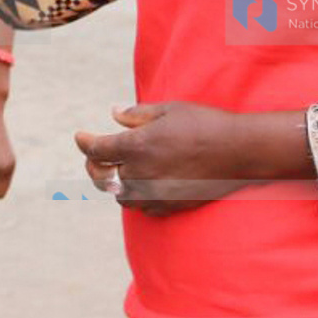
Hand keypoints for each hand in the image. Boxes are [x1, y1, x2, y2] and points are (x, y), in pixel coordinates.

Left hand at [74, 101, 274, 216]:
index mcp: (137, 145)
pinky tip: (141, 186)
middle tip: (94, 157)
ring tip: (118, 172)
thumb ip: (137, 113)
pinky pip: (142, 208)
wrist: (238, 151)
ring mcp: (155, 193)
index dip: (83, 142)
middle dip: (93, 166)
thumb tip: (113, 113)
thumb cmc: (204, 124)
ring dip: (115, 184)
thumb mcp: (169, 110)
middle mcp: (141, 172)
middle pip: (102, 176)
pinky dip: (136, 198)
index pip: (97, 149)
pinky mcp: (170, 205)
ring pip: (120, 195)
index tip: (79, 136)